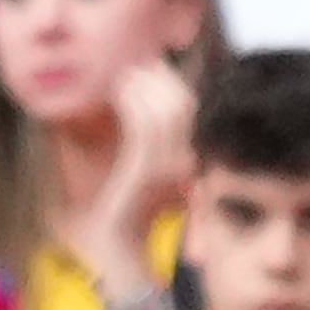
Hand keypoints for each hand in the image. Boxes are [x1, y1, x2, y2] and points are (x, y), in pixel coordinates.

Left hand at [79, 59, 195, 270]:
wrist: (117, 248)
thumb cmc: (124, 211)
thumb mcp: (145, 172)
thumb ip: (150, 145)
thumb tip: (139, 111)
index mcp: (192, 160)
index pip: (191, 111)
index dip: (174, 83)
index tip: (153, 64)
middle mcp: (188, 162)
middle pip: (184, 105)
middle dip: (163, 79)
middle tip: (139, 61)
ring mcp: (170, 168)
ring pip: (166, 112)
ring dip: (146, 87)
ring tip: (125, 74)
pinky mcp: (148, 174)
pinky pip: (145, 129)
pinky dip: (134, 104)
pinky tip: (120, 92)